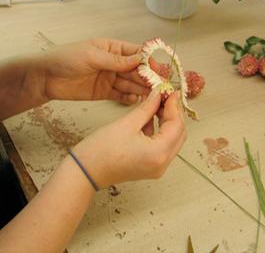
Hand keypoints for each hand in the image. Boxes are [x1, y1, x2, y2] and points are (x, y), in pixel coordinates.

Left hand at [40, 38, 149, 104]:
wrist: (45, 77)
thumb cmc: (66, 59)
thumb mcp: (92, 56)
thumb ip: (117, 60)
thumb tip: (140, 58)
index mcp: (113, 48)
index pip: (136, 53)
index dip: (149, 61)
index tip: (159, 69)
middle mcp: (114, 63)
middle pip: (136, 70)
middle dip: (148, 77)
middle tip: (159, 86)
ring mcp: (110, 78)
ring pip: (131, 84)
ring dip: (142, 88)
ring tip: (152, 95)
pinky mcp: (104, 93)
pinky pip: (121, 95)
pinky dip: (129, 98)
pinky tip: (136, 100)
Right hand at [71, 90, 185, 187]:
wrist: (85, 172)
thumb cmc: (100, 152)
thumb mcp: (126, 124)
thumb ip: (147, 108)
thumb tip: (158, 94)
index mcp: (158, 154)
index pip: (176, 125)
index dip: (174, 106)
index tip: (169, 91)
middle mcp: (162, 164)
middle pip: (178, 134)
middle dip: (173, 113)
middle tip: (164, 96)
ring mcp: (156, 167)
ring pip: (171, 139)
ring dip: (166, 121)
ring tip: (156, 103)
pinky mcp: (150, 166)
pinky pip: (162, 146)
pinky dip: (159, 131)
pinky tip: (149, 117)